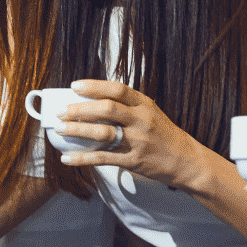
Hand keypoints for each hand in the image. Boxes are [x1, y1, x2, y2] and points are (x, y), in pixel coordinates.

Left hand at [55, 79, 204, 188]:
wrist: (186, 161)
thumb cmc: (163, 134)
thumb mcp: (150, 112)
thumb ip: (127, 105)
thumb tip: (93, 98)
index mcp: (145, 104)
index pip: (118, 89)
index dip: (94, 86)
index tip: (74, 86)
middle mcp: (141, 120)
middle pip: (107, 109)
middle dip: (80, 109)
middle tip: (61, 111)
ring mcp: (137, 141)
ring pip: (102, 132)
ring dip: (77, 130)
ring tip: (60, 129)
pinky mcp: (132, 160)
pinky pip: (103, 158)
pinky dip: (82, 158)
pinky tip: (66, 158)